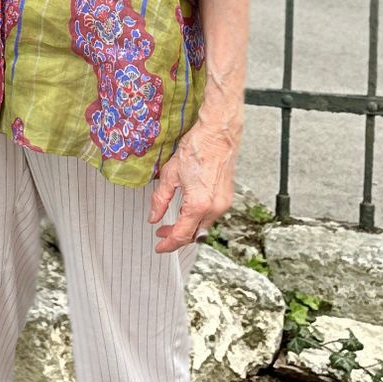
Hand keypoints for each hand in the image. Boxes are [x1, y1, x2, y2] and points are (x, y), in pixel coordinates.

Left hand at [149, 108, 241, 252]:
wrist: (217, 134)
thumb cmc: (196, 149)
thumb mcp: (169, 175)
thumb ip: (160, 200)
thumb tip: (154, 217)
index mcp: (199, 205)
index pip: (182, 235)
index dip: (168, 244)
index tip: (159, 246)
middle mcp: (215, 208)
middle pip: (195, 234)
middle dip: (178, 237)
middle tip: (162, 234)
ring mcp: (224, 203)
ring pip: (204, 226)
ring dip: (189, 229)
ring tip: (172, 225)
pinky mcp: (228, 197)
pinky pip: (212, 216)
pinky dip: (198, 219)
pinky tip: (187, 213)